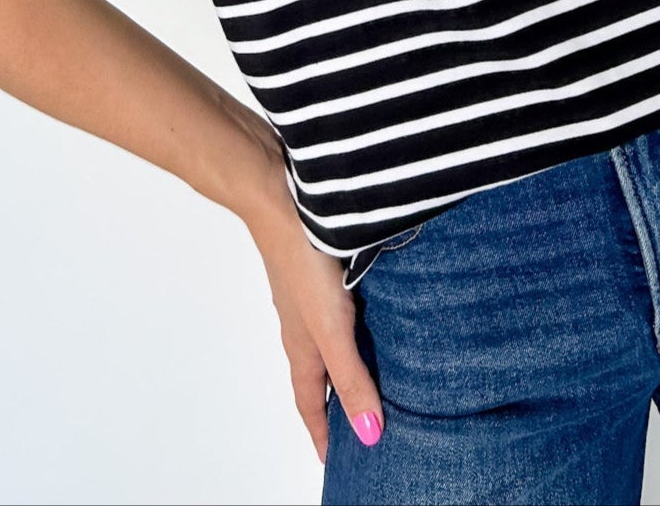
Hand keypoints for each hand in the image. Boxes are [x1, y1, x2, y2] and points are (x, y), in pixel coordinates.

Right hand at [250, 199, 384, 464]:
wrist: (281, 198)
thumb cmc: (302, 262)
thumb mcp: (332, 328)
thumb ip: (352, 376)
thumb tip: (370, 434)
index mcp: (304, 347)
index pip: (312, 403)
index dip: (323, 433)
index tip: (334, 460)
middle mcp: (305, 325)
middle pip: (321, 375)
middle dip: (337, 402)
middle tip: (360, 424)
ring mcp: (311, 296)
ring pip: (330, 341)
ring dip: (348, 361)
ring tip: (377, 372)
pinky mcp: (323, 269)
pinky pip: (340, 309)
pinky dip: (356, 323)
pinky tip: (379, 310)